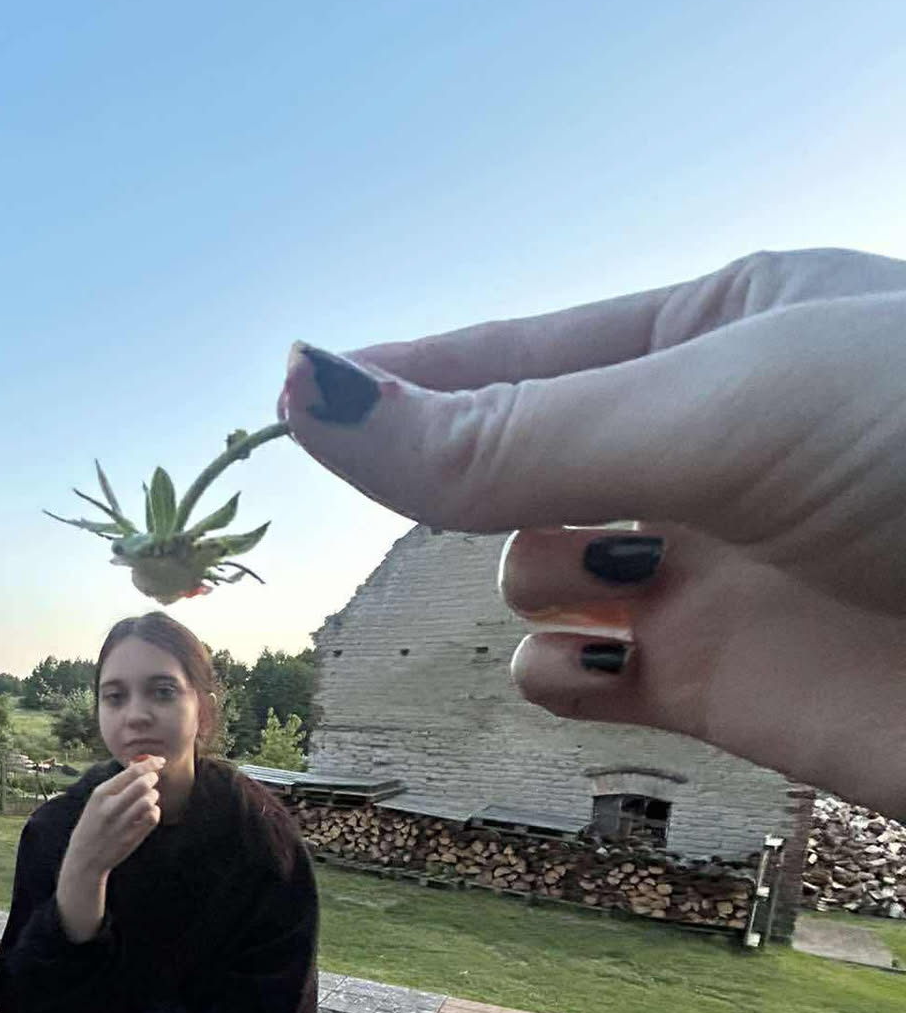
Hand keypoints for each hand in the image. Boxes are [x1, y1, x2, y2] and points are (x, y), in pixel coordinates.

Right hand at [56, 759, 162, 942]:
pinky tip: (148, 813)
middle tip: (153, 780)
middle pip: (143, 784)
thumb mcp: (97, 801)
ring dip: (154, 796)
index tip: (160, 761)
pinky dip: (155, 812)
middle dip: (153, 779)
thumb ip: (117, 785)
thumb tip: (139, 765)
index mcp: (101, 794)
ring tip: (149, 799)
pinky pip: (153, 817)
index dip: (150, 764)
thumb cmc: (93, 824)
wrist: (85, 858)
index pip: (131, 772)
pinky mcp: (132, 837)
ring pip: (149, 800)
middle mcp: (110, 807)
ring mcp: (121, 823)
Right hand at [282, 249, 905, 817]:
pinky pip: (576, 677)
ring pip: (533, 576)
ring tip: (603, 586)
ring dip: (532, 581)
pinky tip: (591, 665)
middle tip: (424, 498)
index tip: (286, 396)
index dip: (402, 376)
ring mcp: (711, 569)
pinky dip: (559, 676)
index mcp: (719, 327)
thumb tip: (314, 395)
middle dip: (464, 486)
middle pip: (512, 466)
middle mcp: (707, 445)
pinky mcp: (725, 684)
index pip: (513, 350)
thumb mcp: (713, 408)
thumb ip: (509, 430)